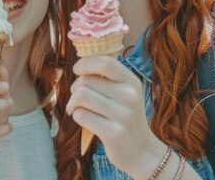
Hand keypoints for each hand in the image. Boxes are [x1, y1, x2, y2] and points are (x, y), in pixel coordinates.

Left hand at [67, 55, 167, 177]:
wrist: (142, 151)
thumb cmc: (125, 117)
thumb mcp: (125, 93)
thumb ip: (107, 78)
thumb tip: (80, 64)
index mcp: (132, 82)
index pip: (105, 63)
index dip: (85, 63)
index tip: (77, 70)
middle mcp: (130, 96)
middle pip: (86, 80)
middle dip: (74, 88)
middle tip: (77, 98)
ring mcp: (123, 115)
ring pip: (81, 96)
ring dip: (72, 103)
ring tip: (76, 109)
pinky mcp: (114, 133)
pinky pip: (82, 115)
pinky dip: (77, 116)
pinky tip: (83, 120)